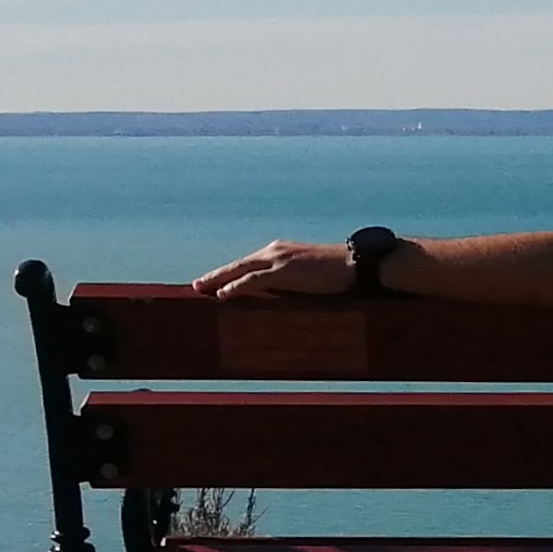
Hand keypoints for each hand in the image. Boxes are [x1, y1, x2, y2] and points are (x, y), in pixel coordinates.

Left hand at [195, 239, 351, 299]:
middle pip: (238, 264)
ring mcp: (279, 259)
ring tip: (200, 289)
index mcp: (281, 252)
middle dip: (216, 274)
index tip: (213, 282)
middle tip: (196, 285)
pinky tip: (221, 294)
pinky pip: (252, 280)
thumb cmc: (339, 274)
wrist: (356, 265)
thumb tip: (281, 300)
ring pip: (240, 270)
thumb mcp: (310, 277)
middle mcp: (275, 251)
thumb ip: (293, 284)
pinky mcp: (284, 271)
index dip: (229, 273)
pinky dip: (235, 287)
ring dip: (218, 280)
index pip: (249, 264)